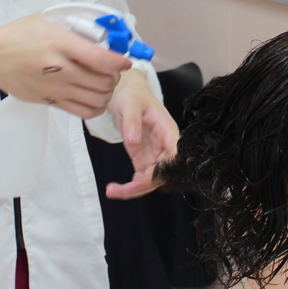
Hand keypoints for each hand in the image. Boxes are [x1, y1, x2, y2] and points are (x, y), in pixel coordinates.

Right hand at [0, 13, 130, 119]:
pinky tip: (94, 97)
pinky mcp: (51, 101)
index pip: (100, 58)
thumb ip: (75, 26)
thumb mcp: (47, 19)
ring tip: (104, 83)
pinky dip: (96, 107)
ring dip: (108, 91)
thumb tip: (103, 33)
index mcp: (60, 43)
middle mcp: (59, 68)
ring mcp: (55, 87)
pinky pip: (83, 112)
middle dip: (115, 76)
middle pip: (104, 81)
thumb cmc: (20, 36)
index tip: (124, 60)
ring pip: (98, 98)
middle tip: (113, 70)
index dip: (119, 61)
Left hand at [104, 69, 179, 199]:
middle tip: (117, 190)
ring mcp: (155, 156)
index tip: (146, 179)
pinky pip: (141, 179)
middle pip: (162, 174)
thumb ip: (133, 121)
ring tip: (111, 191)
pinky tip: (114, 189)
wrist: (129, 97)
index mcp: (169, 132)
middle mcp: (166, 148)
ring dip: (134, 190)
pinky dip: (129, 187)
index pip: (176, 156)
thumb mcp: (131, 104)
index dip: (166, 170)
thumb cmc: (134, 97)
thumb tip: (133, 141)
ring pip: (151, 181)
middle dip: (142, 186)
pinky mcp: (144, 161)